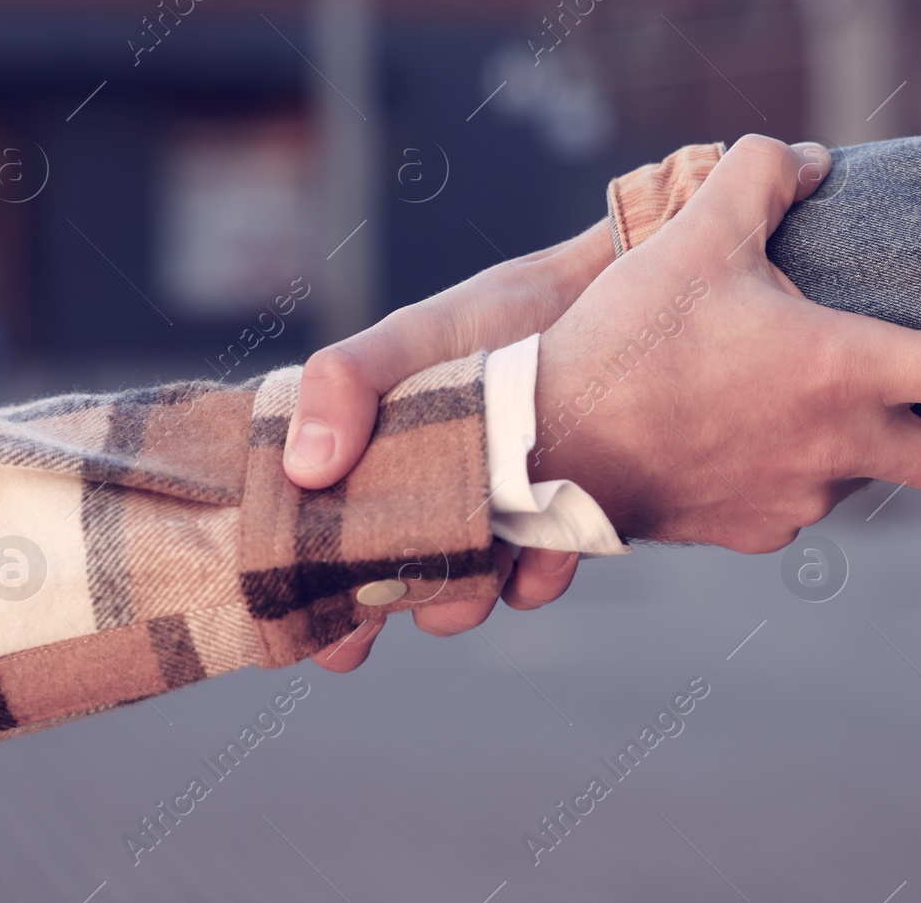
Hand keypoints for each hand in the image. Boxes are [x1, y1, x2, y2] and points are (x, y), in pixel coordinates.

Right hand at [285, 218, 619, 670]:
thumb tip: (304, 469)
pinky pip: (531, 584)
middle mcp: (418, 497)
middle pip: (377, 583)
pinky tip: (552, 544)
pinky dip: (537, 576)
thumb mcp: (414, 335)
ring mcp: (483, 519)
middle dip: (377, 610)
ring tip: (485, 559)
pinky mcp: (544, 531)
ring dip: (462, 595)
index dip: (305, 587)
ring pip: (455, 594)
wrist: (615, 300)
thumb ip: (346, 383)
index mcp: (365, 455)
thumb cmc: (502, 311)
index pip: (313, 535)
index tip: (310, 620)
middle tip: (380, 620)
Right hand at [531, 135, 920, 550]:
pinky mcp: (758, 529)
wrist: (545, 448)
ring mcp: (803, 498)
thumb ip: (763, 177)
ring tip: (838, 390)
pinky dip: (811, 458)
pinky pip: (809, 491)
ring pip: (879, 473)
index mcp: (844, 370)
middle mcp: (841, 447)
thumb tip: (809, 161)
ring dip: (887, 437)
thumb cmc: (625, 340)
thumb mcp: (694, 235)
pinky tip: (759, 425)